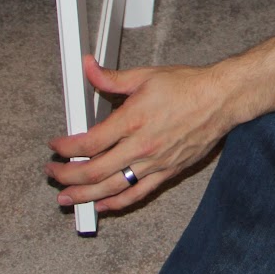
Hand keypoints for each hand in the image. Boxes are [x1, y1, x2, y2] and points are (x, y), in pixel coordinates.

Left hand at [45, 55, 231, 213]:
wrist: (221, 99)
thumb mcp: (145, 75)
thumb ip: (112, 78)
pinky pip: (138, 194)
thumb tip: (88, 68)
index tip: (56, 147)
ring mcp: (155, 162)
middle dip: (67, 176)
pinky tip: (102, 205)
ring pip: (112, 187)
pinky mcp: (167, 172)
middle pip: (94, 171)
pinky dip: (117, 203)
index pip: (89, 143)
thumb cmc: (188, 87)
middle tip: (53, 174)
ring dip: (85, 196)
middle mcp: (142, 145)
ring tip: (67, 199)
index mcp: (133, 119)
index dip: (66, 148)